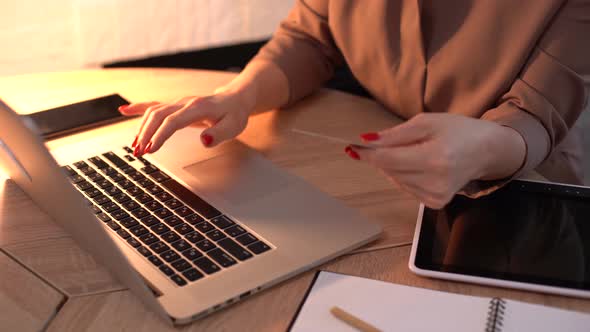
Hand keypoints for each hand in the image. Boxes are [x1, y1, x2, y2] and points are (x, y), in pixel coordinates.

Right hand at [118, 91, 251, 154]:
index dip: (160, 135)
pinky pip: (154, 105)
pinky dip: (138, 108)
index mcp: (198, 108)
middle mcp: (185, 103)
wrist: (235, 99)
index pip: (173, 121)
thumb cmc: (234, 114)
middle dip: (146, 134)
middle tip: (138, 152)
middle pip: (158, 115)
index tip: (151, 149)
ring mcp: (178, 103)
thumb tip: (204, 141)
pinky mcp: (176, 106)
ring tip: (134, 146)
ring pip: (154, 112)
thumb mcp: (233, 126)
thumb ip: (219, 134)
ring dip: (142, 128)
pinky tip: (123, 111)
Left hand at [345, 113, 525, 207]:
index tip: (352, 147)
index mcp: (436, 158)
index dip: (368, 154)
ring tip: (416, 152)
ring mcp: (437, 196)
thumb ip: (395, 134)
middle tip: (387, 142)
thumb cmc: (458, 131)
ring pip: (396, 180)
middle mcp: (437, 182)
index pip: (389, 160)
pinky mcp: (436, 203)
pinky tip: (420, 166)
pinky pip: (406, 188)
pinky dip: (406, 176)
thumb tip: (366, 140)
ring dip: (395, 166)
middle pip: (390, 170)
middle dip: (383, 156)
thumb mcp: (427, 122)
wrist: (487, 150)